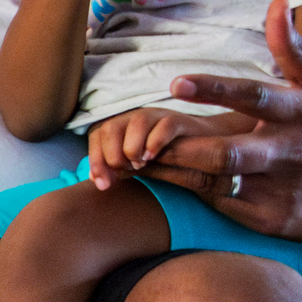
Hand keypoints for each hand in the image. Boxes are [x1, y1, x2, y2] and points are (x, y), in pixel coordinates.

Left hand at [85, 105, 223, 185]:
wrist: (205, 144)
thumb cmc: (169, 156)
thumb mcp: (141, 164)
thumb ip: (121, 169)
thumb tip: (98, 179)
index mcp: (124, 127)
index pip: (96, 136)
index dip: (95, 160)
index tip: (103, 184)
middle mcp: (137, 118)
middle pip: (109, 127)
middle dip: (112, 155)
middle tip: (126, 171)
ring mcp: (158, 117)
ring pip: (135, 121)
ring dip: (131, 147)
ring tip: (140, 164)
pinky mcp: (180, 121)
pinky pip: (164, 125)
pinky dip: (155, 142)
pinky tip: (153, 158)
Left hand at [146, 0, 301, 241]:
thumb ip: (295, 48)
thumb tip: (276, 2)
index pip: (257, 97)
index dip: (216, 89)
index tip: (176, 82)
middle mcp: (296, 153)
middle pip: (227, 153)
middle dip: (181, 145)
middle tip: (143, 134)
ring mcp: (285, 191)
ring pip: (217, 183)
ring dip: (176, 170)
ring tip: (141, 155)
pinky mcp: (276, 221)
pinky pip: (223, 206)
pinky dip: (194, 192)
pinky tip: (171, 178)